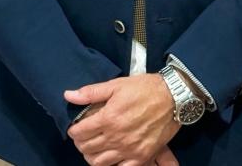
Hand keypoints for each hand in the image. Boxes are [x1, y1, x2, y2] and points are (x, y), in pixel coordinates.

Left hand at [65, 73, 179, 165]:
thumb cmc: (144, 88)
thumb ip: (91, 92)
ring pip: (99, 163)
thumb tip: (68, 95)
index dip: (74, 131)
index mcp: (108, 118)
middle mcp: (116, 137)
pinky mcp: (141, 157)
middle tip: (83, 137)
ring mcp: (128, 150)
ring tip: (94, 148)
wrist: (172, 97)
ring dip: (92, 156)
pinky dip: (111, 165)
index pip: (80, 132)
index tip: (75, 128)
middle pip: (87, 149)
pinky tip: (111, 157)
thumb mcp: (116, 85)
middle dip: (80, 143)